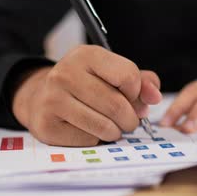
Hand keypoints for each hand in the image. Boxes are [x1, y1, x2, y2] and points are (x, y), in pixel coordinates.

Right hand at [12, 45, 161, 145]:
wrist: (41, 97)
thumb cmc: (86, 85)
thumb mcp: (112, 73)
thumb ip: (142, 81)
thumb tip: (154, 97)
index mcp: (86, 55)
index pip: (128, 76)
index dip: (136, 92)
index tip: (129, 96)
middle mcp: (65, 73)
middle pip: (117, 105)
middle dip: (131, 119)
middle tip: (129, 121)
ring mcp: (52, 99)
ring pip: (104, 126)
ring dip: (116, 132)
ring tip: (112, 127)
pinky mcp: (46, 125)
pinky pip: (87, 141)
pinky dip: (95, 140)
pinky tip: (88, 130)